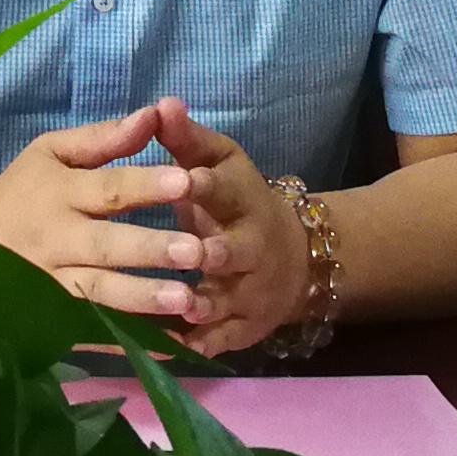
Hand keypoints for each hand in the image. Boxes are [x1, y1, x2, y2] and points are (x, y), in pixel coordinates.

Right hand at [0, 102, 207, 324]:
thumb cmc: (21, 192)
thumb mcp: (51, 153)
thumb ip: (103, 138)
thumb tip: (153, 116)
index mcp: (61, 194)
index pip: (109, 189)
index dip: (146, 186)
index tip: (186, 181)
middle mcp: (59, 241)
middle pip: (107, 246)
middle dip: (151, 248)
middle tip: (197, 251)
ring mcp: (55, 284)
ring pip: (100, 292)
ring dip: (143, 298)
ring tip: (186, 300)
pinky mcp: (55, 318)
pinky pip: (93, 330)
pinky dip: (127, 339)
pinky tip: (165, 347)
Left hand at [162, 108, 306, 356]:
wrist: (294, 258)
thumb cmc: (234, 202)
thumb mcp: (219, 163)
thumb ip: (187, 139)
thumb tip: (162, 103)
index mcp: (244, 199)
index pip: (227, 189)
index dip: (207, 184)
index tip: (187, 178)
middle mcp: (252, 246)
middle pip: (236, 250)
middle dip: (217, 251)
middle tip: (193, 252)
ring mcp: (250, 290)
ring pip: (230, 299)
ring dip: (207, 304)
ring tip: (183, 307)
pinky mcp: (244, 327)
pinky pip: (222, 340)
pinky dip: (201, 346)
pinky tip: (174, 352)